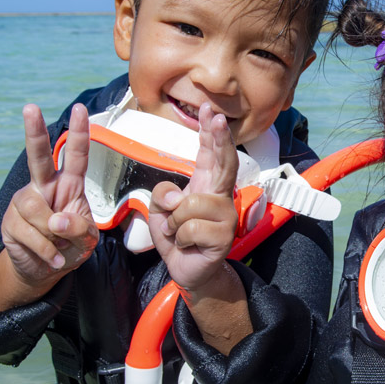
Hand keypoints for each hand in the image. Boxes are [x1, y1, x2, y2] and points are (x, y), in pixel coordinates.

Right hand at [0, 103, 97, 287]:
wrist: (45, 270)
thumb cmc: (70, 246)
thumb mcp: (85, 239)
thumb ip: (78, 227)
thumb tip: (56, 219)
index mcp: (69, 185)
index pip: (75, 155)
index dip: (79, 133)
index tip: (79, 109)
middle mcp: (44, 187)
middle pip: (39, 157)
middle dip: (34, 132)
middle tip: (30, 108)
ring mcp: (25, 202)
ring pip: (37, 209)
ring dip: (53, 235)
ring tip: (59, 247)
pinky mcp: (11, 221)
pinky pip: (30, 233)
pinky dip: (46, 250)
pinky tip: (51, 257)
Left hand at [148, 103, 239, 292]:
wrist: (188, 271)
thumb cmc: (177, 236)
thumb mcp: (159, 210)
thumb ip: (161, 194)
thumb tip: (177, 197)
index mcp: (205, 185)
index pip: (209, 153)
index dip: (209, 132)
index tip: (209, 112)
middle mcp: (219, 196)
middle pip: (223, 163)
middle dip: (219, 139)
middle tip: (217, 118)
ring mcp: (225, 216)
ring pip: (190, 204)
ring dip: (173, 222)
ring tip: (177, 232)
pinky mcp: (224, 236)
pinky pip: (189, 229)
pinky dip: (179, 239)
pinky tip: (187, 244)